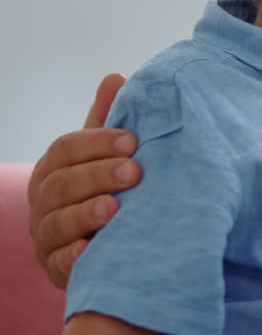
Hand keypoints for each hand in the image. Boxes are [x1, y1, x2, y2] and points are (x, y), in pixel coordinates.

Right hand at [27, 73, 139, 288]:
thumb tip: (114, 78)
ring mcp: (46, 234)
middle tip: (134, 173)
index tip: (132, 141)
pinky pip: (59, 262)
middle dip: (97, 176)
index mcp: (54, 166)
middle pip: (61, 184)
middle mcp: (44, 199)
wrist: (106, 238)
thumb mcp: (106, 152)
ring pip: (57, 222)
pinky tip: (89, 249)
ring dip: (85, 214)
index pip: (65, 148)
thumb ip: (108, 121)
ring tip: (114, 209)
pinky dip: (73, 256)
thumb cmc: (107, 186)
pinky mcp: (55, 267)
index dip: (96, 142)